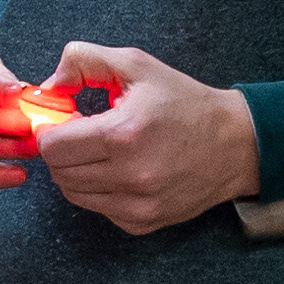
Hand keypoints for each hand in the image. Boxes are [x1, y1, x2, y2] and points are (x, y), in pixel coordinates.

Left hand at [27, 41, 263, 235]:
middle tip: (83, 133)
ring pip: (73, 194)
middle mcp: (130, 176)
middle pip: (58, 172)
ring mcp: (137, 205)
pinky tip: (120, 171)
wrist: (235, 143)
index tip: (67, 120)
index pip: (52, 146)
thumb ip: (84, 61)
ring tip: (102, 151)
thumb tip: (47, 87)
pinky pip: (98, 208)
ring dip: (77, 171)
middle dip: (62, 150)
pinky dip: (99, 191)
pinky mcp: (142, 222)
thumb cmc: (185, 102)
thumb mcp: (137, 65)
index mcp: (123, 134)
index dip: (52, 130)